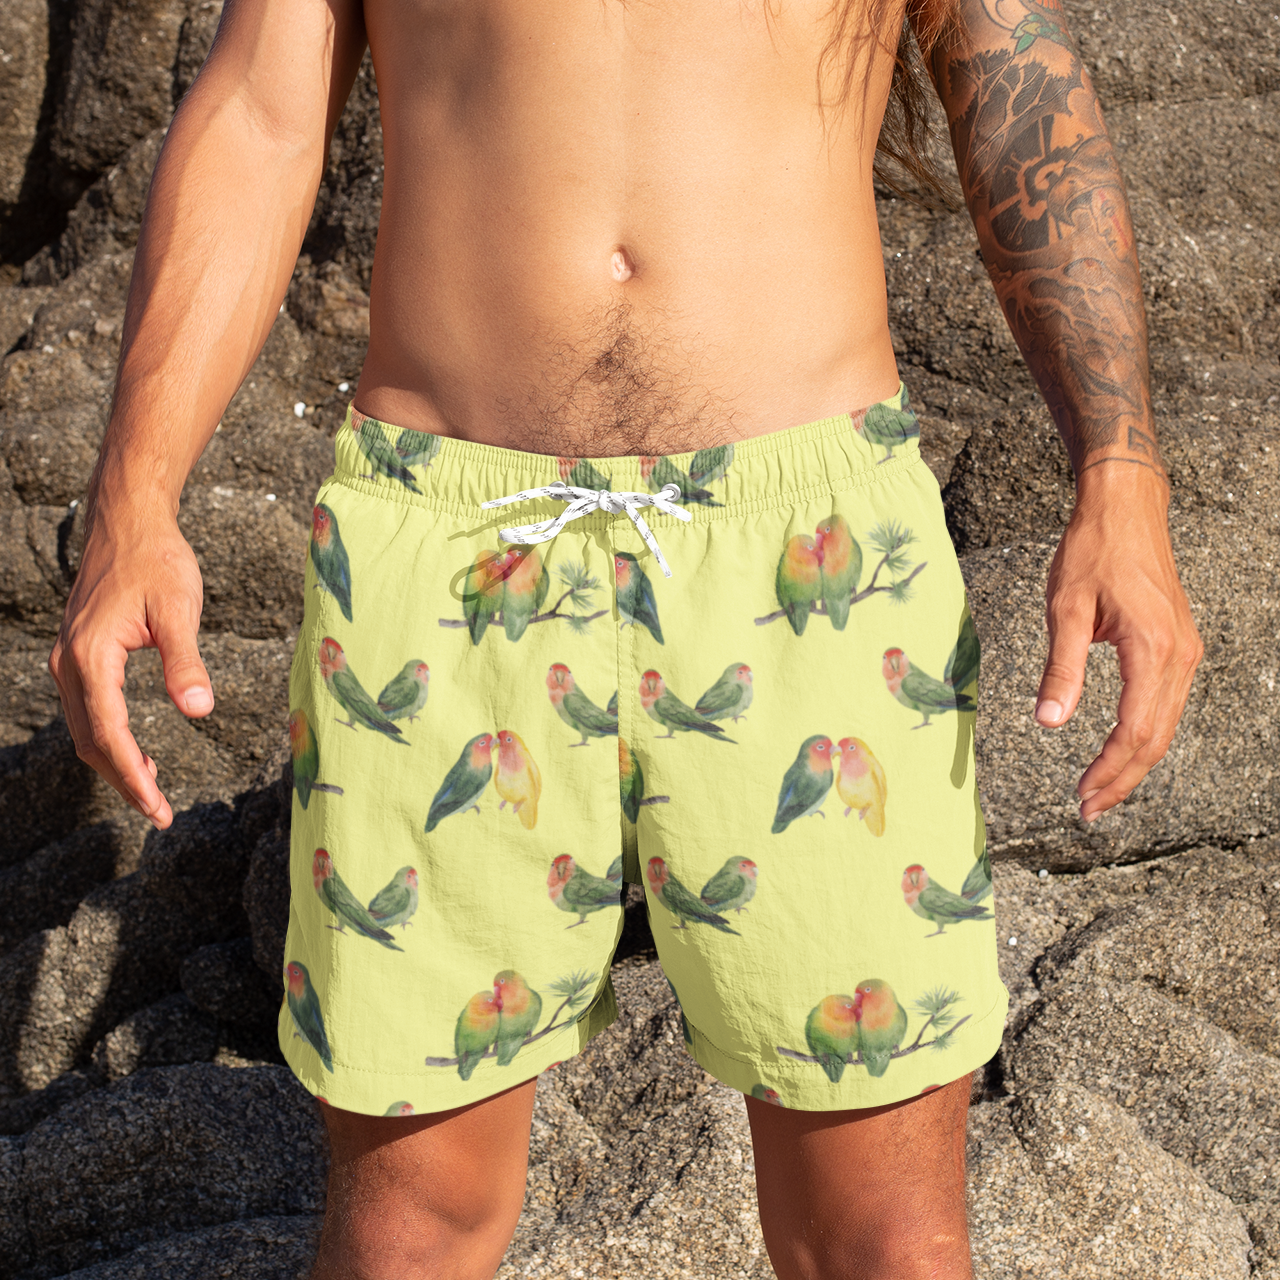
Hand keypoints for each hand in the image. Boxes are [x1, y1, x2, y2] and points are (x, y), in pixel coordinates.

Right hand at [48, 491, 212, 829]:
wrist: (127, 522)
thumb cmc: (157, 561)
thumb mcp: (180, 609)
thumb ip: (186, 661)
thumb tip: (199, 710)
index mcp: (91, 656)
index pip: (110, 733)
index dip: (133, 777)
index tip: (158, 810)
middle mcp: (69, 663)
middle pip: (91, 740)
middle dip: (125, 781)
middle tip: (160, 814)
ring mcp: (68, 659)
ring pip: (85, 729)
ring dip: (116, 764)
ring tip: (153, 793)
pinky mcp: (77, 655)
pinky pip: (87, 710)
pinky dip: (109, 739)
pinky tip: (138, 756)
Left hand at [1034, 468, 1202, 821]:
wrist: (1126, 509)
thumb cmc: (1092, 551)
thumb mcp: (1065, 609)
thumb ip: (1061, 669)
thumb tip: (1048, 722)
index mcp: (1153, 650)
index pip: (1134, 731)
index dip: (1108, 771)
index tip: (1080, 798)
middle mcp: (1179, 656)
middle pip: (1156, 739)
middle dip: (1122, 778)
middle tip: (1088, 810)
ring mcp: (1184, 651)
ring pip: (1165, 725)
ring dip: (1134, 762)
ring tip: (1099, 790)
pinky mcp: (1178, 645)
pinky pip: (1166, 705)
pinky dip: (1145, 735)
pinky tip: (1120, 750)